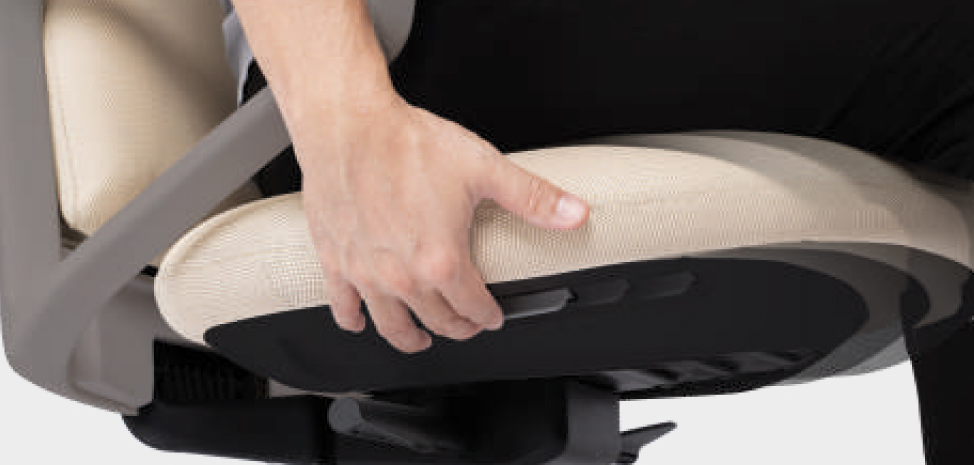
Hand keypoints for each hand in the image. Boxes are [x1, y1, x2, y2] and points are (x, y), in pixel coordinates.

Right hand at [295, 95, 589, 352]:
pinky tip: (359, 321)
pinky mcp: (336, 260)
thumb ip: (533, 198)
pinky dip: (353, 319)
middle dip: (457, 328)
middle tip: (464, 325)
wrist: (349, 125)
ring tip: (419, 339)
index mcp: (441, 260)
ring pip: (391, 325)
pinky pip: (343, 306)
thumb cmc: (407, 144)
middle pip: (436, 322)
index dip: (487, 316)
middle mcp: (402, 275)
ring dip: (409, 338)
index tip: (491, 316)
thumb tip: (574, 213)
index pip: (472, 308)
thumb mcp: (483, 169)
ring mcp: (365, 273)